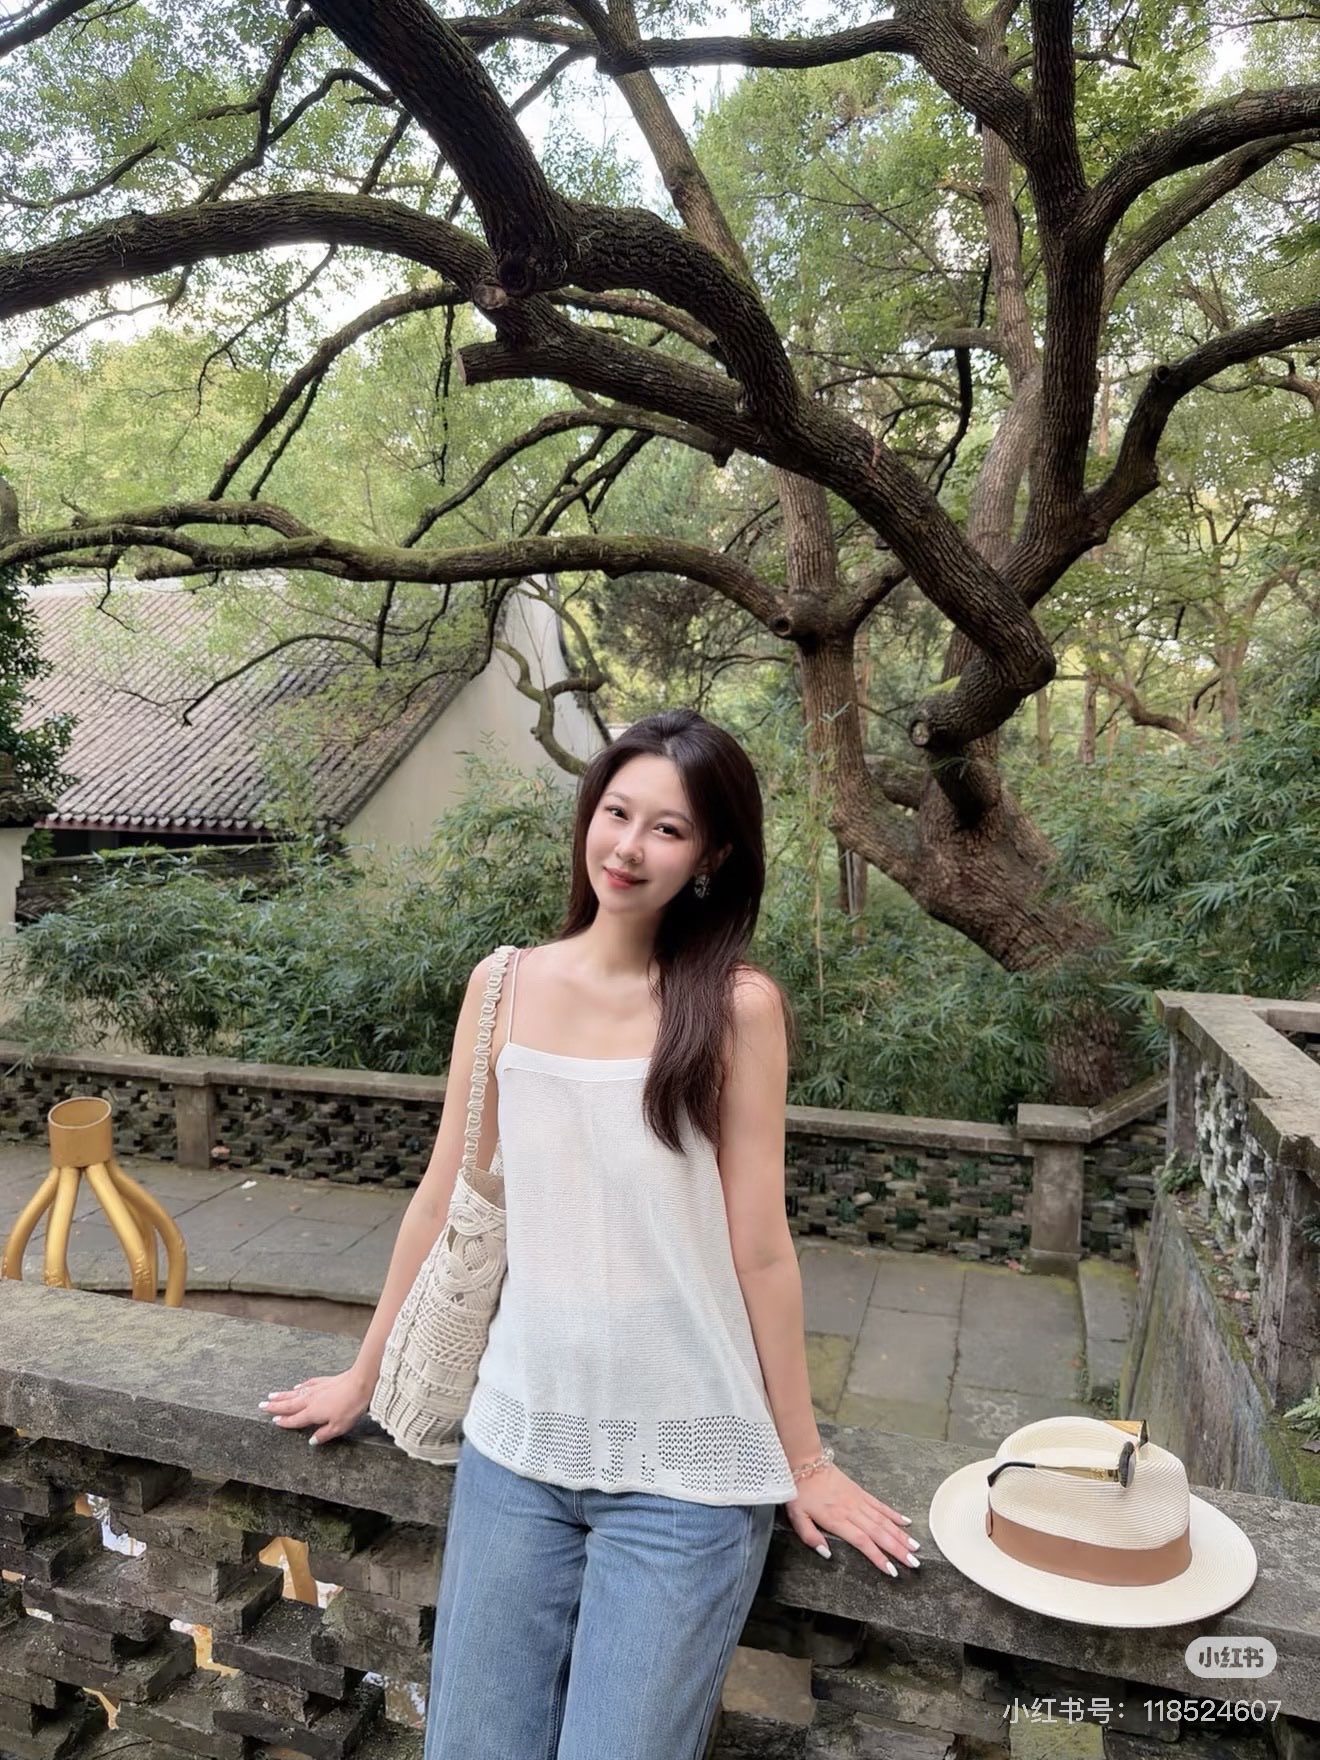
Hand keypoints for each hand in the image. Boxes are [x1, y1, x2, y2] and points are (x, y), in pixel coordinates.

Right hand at [259, 1367, 374, 1445]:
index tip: (273, 1421)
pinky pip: (308, 1384)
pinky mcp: (325, 1381)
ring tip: (271, 1395)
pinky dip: (300, 1386)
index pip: (294, 1419)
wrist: (361, 1382)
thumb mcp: (338, 1427)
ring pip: (295, 1393)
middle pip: (289, 1404)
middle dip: (275, 1406)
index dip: (284, 1422)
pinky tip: (297, 1386)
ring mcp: (317, 1389)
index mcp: (312, 1413)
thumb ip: (323, 1435)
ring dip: (283, 1395)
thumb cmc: (351, 1406)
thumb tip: (311, 1441)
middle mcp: (311, 1400)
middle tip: (261, 1405)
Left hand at [784, 1465, 920, 1576]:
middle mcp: (852, 1511)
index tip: (892, 1571)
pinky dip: (894, 1514)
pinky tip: (906, 1523)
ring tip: (915, 1547)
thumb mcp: (797, 1517)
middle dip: (898, 1550)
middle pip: (879, 1533)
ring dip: (901, 1535)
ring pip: (883, 1520)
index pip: (862, 1541)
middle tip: (914, 1563)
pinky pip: (880, 1505)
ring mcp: (859, 1500)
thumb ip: (810, 1537)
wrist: (806, 1462)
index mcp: (837, 1519)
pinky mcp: (861, 1492)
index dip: (878, 1557)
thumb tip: (827, 1554)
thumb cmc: (801, 1491)